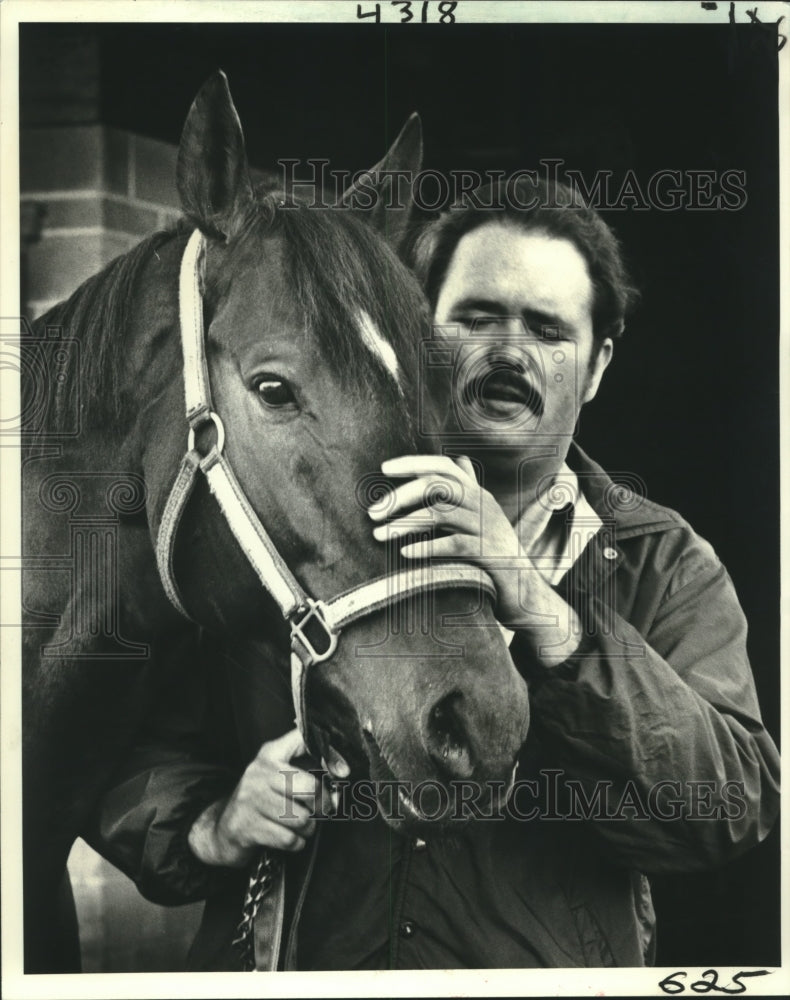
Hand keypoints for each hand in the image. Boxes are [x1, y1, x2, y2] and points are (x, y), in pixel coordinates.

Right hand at [188, 729, 332, 867]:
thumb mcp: (279, 774)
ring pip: (302, 818)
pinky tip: (288, 837)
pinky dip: (295, 843)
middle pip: (311, 788)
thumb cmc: (262, 800)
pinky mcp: (247, 826)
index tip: (344, 771)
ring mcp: (251, 799)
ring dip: (307, 829)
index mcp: (271, 753)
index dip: (330, 755)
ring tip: (299, 825)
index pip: (304, 740)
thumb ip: (309, 766)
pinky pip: (289, 839)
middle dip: (322, 806)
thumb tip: (342, 772)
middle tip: (319, 811)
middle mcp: (260, 771)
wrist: (222, 829)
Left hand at [370, 454, 581, 665]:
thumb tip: (459, 460)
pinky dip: (427, 548)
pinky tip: (405, 555)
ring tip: (379, 536)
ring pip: (441, 513)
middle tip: (372, 514)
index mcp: (476, 493)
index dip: (413, 463)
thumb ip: (466, 491)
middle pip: (437, 485)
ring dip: (405, 524)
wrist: (525, 591)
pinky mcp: (489, 553)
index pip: (443, 465)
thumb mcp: (481, 518)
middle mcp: (483, 504)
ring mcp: (487, 527)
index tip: (382, 469)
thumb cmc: (493, 554)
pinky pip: (454, 544)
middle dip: (400, 497)